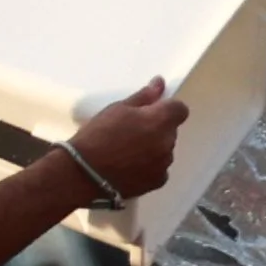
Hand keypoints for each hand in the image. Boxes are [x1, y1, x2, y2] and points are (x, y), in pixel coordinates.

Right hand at [68, 78, 186, 199]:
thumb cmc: (99, 134)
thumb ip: (144, 97)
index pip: (180, 109)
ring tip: (128, 151)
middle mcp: (168, 142)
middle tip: (132, 131)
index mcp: (160, 121)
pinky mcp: (159, 181)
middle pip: (170, 130)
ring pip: (165, 150)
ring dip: (154, 147)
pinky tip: (131, 166)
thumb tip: (160, 83)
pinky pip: (160, 168)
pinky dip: (150, 166)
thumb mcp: (118, 108)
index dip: (168, 108)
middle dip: (157, 128)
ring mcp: (165, 164)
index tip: (153, 111)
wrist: (85, 171)